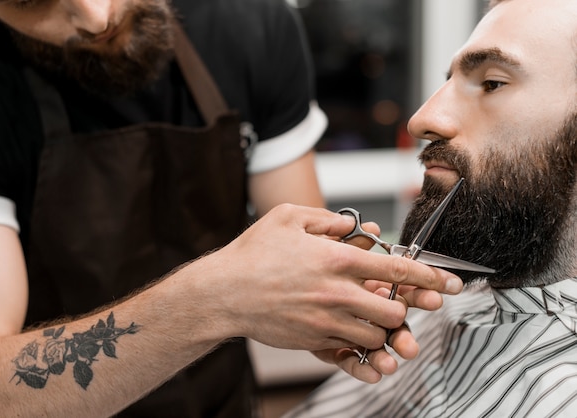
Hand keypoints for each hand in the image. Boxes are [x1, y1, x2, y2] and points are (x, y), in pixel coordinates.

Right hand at [201, 204, 461, 354]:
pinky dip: (361, 345)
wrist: (222, 293)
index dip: (429, 279)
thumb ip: (329, 220)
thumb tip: (360, 228)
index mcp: (336, 259)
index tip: (450, 285)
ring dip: (384, 330)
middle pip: (395, 312)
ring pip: (376, 336)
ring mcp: (325, 320)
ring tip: (377, 319)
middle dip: (405, 310)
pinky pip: (350, 350)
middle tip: (402, 304)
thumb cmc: (253, 253)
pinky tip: (357, 336)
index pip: (397, 272)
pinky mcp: (313, 339)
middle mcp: (336, 293)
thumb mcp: (288, 217)